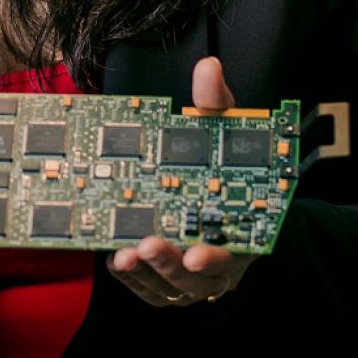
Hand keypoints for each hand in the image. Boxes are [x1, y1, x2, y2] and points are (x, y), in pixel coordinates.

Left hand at [107, 56, 255, 306]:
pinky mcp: (165, 283)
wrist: (224, 205)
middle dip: (170, 264)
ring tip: (124, 254)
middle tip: (148, 246)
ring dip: (145, 274)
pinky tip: (115, 256)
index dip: (215, 257)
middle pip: (196, 278)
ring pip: (168, 287)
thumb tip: (208, 68)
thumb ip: (216, 105)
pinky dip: (131, 277)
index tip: (196, 253)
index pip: (232, 251)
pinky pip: (147, 288)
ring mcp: (190, 277)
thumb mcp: (223, 132)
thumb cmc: (222, 170)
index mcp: (242, 232)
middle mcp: (219, 262)